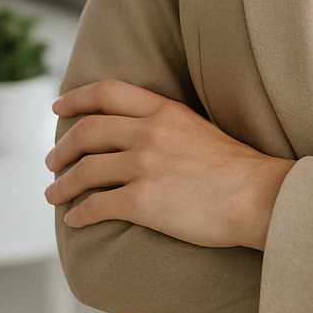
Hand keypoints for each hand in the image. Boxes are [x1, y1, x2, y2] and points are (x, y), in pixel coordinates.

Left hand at [44, 80, 294, 249]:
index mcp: (165, 110)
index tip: (59, 107)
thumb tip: (138, 135)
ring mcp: (145, 166)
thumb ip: (167, 125)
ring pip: (85, 170)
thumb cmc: (236, 169)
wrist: (258, 196)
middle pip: (87, 131)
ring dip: (62, 184)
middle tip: (53, 161)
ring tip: (53, 193)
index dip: (76, 98)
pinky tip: (75, 220)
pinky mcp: (143, 202)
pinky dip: (79, 213)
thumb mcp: (199, 128)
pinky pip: (96, 205)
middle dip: (62, 147)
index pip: (108, 92)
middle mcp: (150, 132)